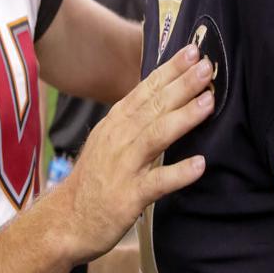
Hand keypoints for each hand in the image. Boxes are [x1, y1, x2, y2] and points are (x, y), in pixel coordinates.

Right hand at [61, 44, 212, 262]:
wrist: (65, 221)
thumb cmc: (97, 177)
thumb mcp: (111, 138)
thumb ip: (137, 116)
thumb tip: (170, 90)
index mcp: (117, 122)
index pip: (146, 89)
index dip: (170, 70)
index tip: (194, 51)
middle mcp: (119, 139)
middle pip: (153, 107)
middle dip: (181, 85)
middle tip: (207, 66)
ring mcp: (123, 167)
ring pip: (155, 137)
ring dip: (183, 118)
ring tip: (208, 103)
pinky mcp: (128, 197)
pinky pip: (156, 183)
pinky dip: (178, 173)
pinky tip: (199, 164)